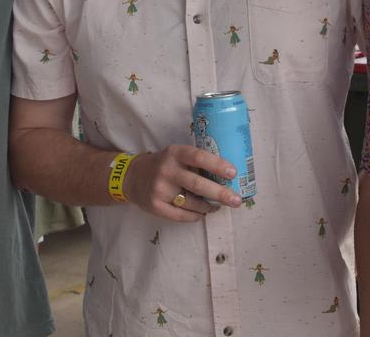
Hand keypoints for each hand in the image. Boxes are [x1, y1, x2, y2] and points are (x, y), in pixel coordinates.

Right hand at [123, 144, 243, 221]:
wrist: (132, 177)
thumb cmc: (164, 165)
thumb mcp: (176, 155)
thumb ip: (195, 162)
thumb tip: (227, 175)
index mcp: (174, 153)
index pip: (198, 157)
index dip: (217, 165)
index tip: (233, 173)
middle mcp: (166, 170)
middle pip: (198, 184)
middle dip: (220, 194)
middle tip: (236, 200)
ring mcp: (160, 190)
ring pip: (192, 203)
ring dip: (209, 207)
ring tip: (218, 206)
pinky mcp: (156, 206)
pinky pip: (182, 215)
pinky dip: (196, 215)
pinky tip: (202, 213)